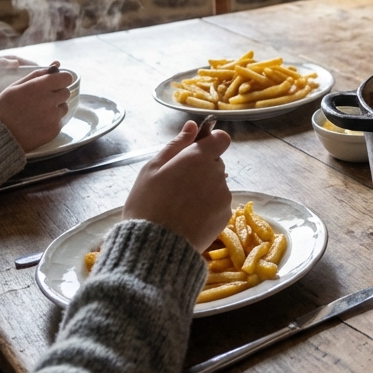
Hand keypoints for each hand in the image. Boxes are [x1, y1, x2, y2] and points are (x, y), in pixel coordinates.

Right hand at [0, 66, 74, 151]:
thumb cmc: (4, 108)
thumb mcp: (16, 86)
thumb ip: (38, 74)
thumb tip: (57, 64)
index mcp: (39, 87)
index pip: (66, 78)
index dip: (59, 80)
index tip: (52, 84)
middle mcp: (49, 101)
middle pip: (66, 92)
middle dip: (55, 94)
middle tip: (39, 100)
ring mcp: (53, 117)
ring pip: (64, 107)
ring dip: (55, 108)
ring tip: (36, 113)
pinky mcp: (54, 130)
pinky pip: (60, 121)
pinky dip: (51, 121)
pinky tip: (36, 123)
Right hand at [122, 121, 231, 252]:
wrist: (156, 246)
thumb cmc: (147, 203)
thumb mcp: (152, 169)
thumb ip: (176, 145)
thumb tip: (191, 126)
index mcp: (199, 157)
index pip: (221, 139)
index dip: (209, 144)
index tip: (193, 154)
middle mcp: (217, 174)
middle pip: (215, 163)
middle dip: (200, 169)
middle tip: (176, 185)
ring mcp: (224, 196)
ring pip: (217, 184)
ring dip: (204, 188)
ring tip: (179, 205)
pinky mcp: (225, 216)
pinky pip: (218, 204)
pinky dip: (207, 207)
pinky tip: (188, 217)